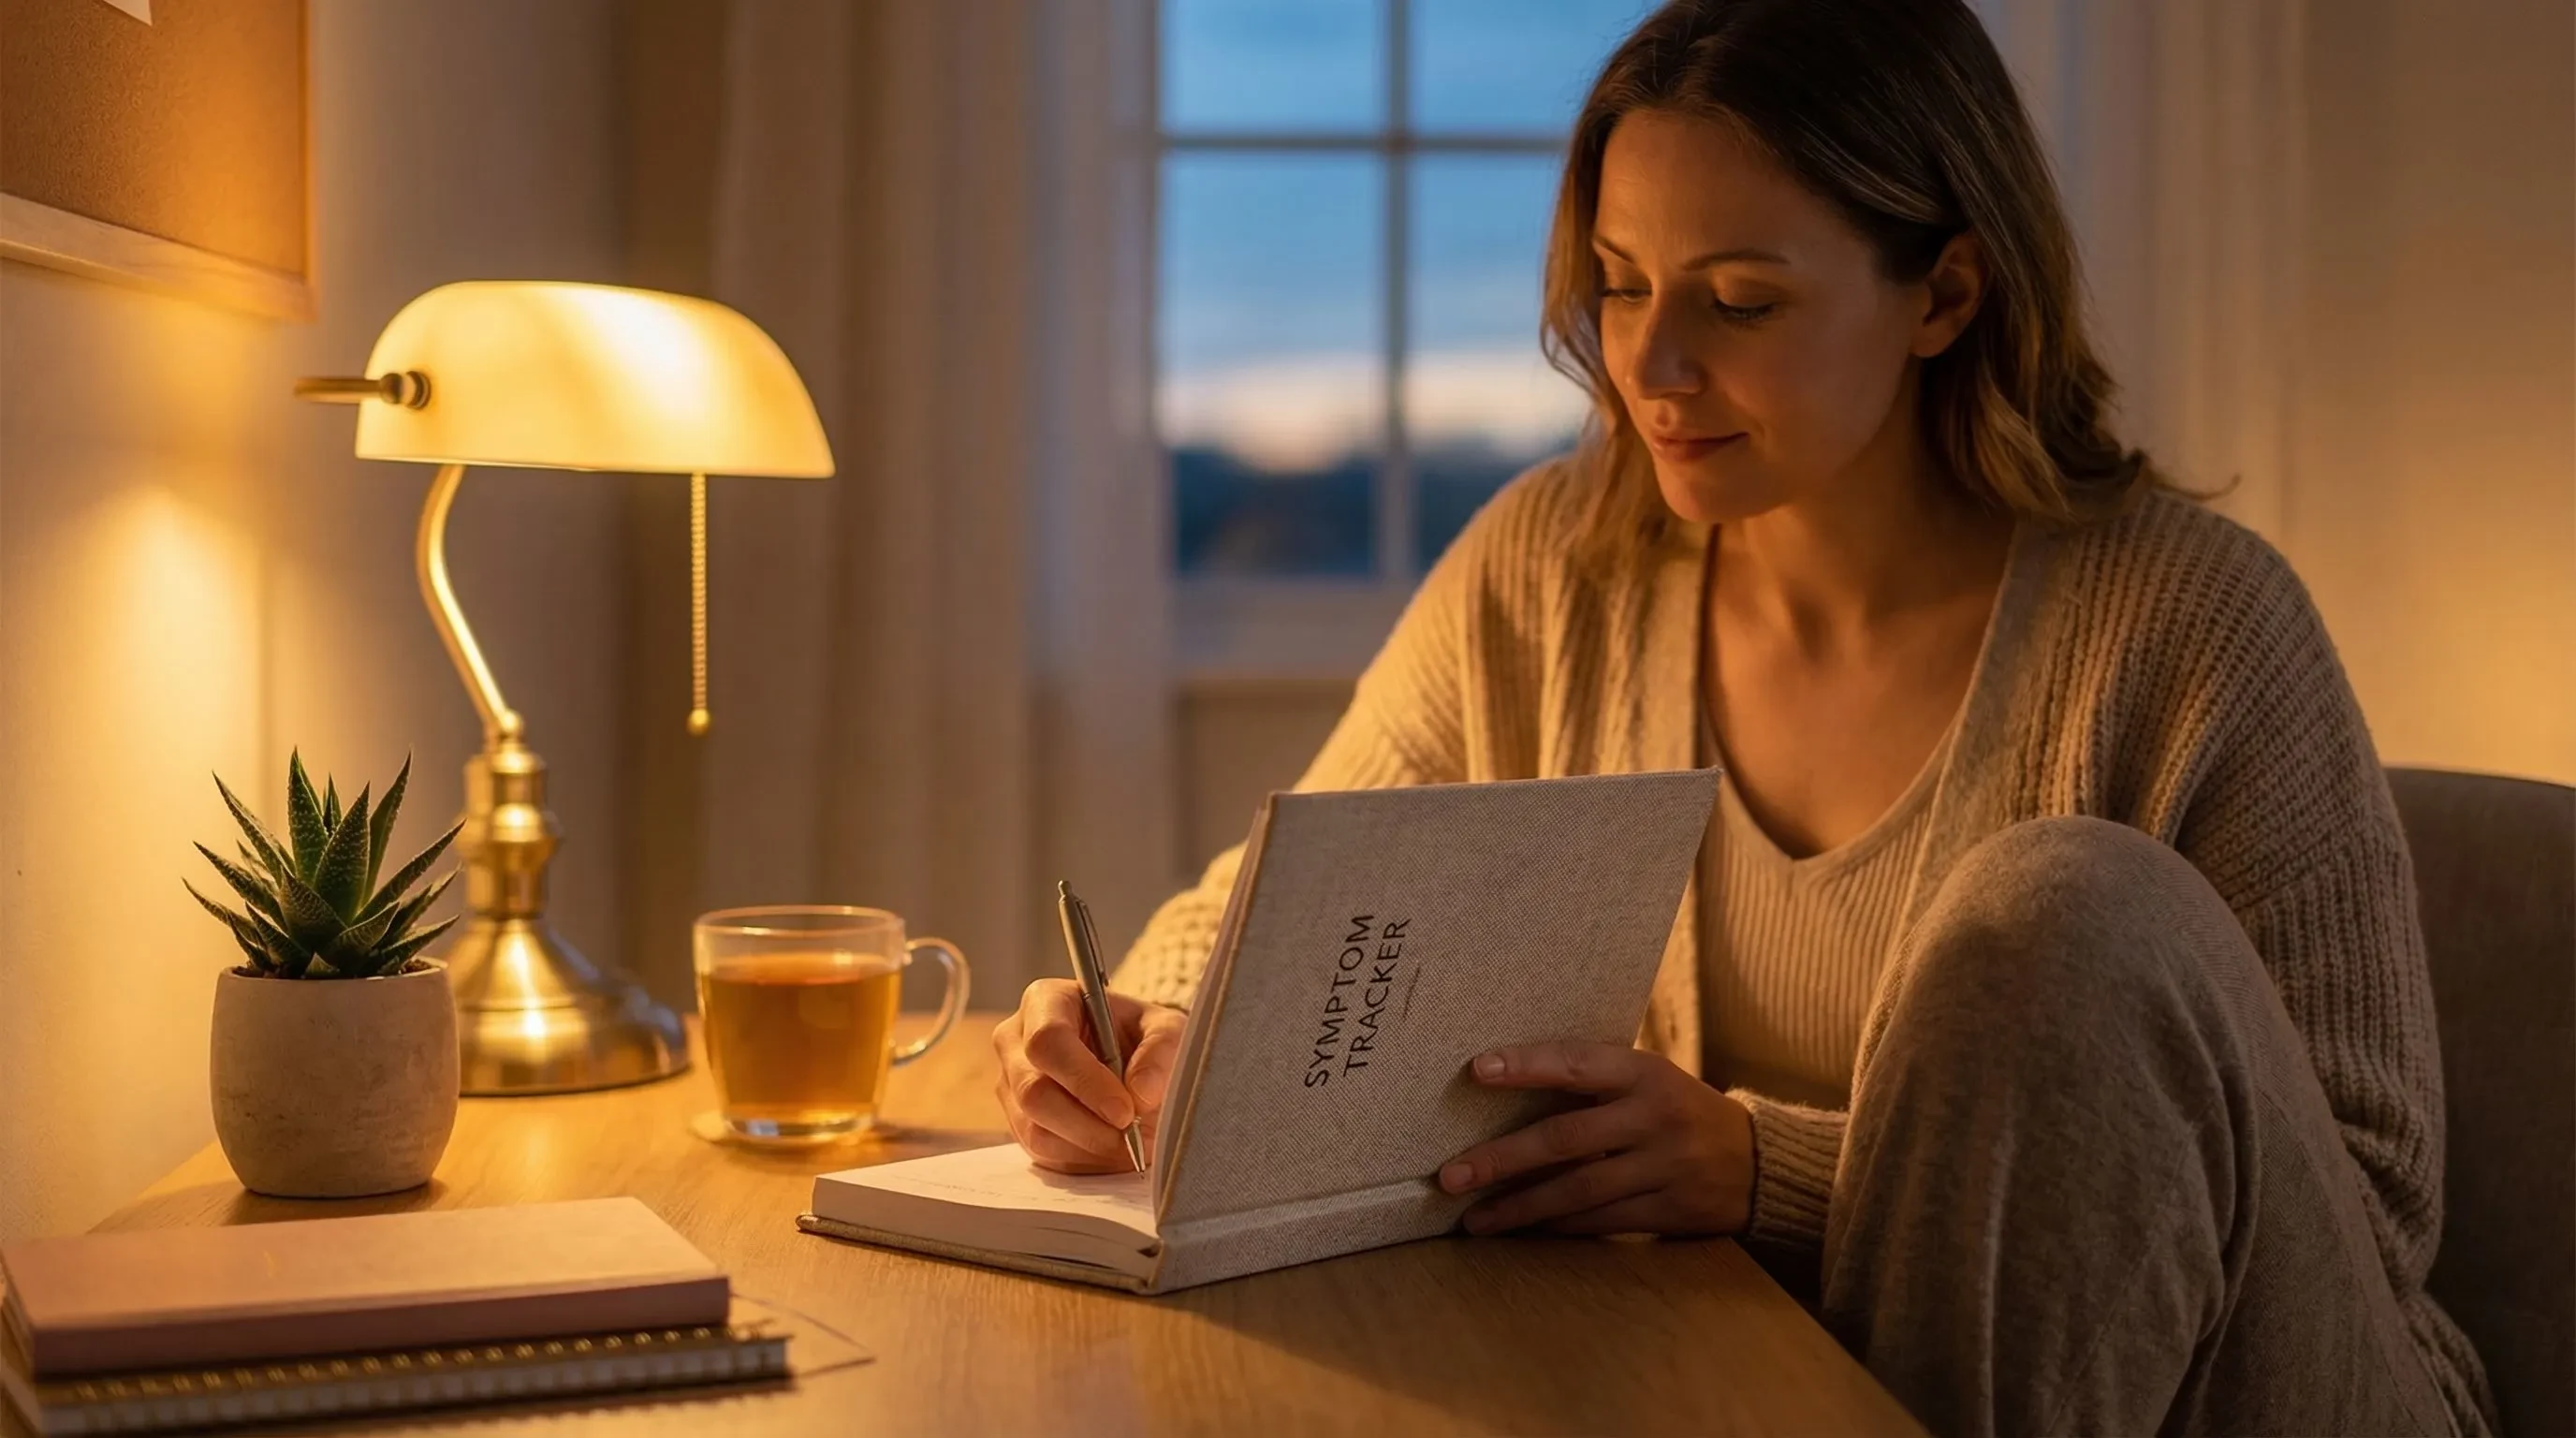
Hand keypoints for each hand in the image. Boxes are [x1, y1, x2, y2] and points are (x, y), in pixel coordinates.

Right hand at [992, 980, 1186, 1172]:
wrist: (1130, 1056)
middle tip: (1135, 1136)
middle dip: (1089, 1124)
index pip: (1047, 1041)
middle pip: (1034, 1092)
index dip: (1084, 1080)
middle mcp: (1016, 1042)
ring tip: (1133, 1144)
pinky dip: (1083, 1159)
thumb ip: (1161, 1051)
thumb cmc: (1142, 1033)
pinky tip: (1114, 1150)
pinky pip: (1042, 1153)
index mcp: (1045, 1001)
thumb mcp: (1166, 1028)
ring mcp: (1011, 1086)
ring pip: (1036, 1130)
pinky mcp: (1019, 1123)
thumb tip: (1141, 1093)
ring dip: (1090, 1146)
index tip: (1125, 1110)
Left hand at [1436, 1042, 1754, 1236]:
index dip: (1529, 1065)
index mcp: (1645, 1072)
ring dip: (1520, 1207)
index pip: (1579, 1064)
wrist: (1759, 1161)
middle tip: (1451, 1174)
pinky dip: (1558, 1226)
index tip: (1478, 1069)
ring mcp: (1664, 1167)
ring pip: (1578, 1190)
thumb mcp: (1649, 1078)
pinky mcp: (1669, 1210)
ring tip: (1474, 1219)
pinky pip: (1601, 1222)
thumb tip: (1505, 1077)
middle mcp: (1654, 1117)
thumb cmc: (1679, 1109)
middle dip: (1503, 1158)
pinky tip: (1522, 1230)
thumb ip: (1594, 1080)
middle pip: (1566, 1138)